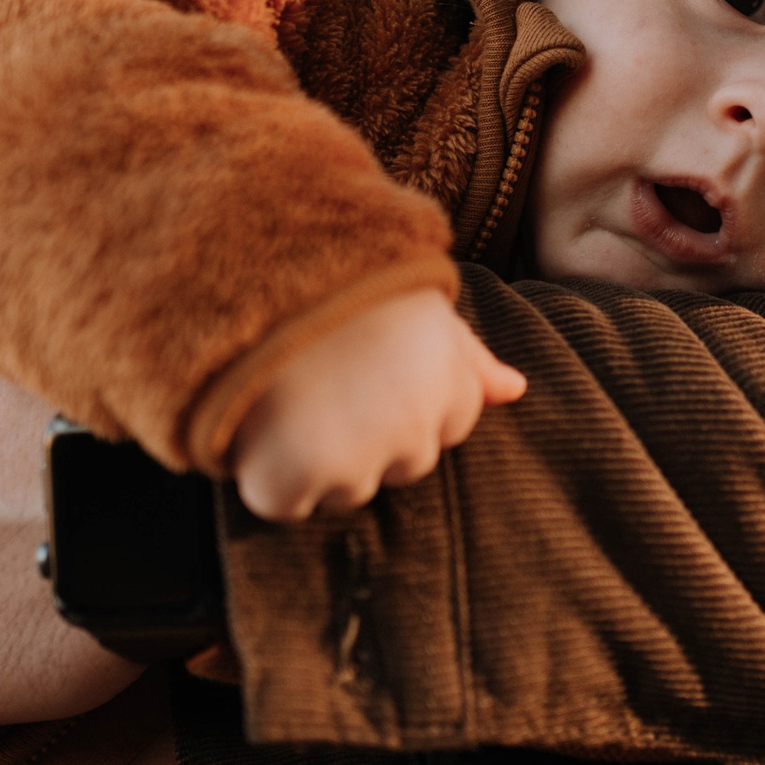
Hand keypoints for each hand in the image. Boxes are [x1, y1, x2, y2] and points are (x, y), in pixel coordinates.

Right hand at [230, 288, 524, 521]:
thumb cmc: (333, 276)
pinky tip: (259, 417)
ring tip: (288, 387)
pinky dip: (267, 474)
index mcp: (452, 383)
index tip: (366, 356)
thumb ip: (467, 355)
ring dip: (318, 457)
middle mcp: (417, 430)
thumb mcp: (416, 303)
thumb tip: (516, 390)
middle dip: (367, 433)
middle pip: (402, 464)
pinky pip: (285, 502)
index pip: (448, 424)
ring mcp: (357, 461)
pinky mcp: (295, 480)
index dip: (402, 395)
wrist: (248, 262)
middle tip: (322, 371)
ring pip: (346, 488)